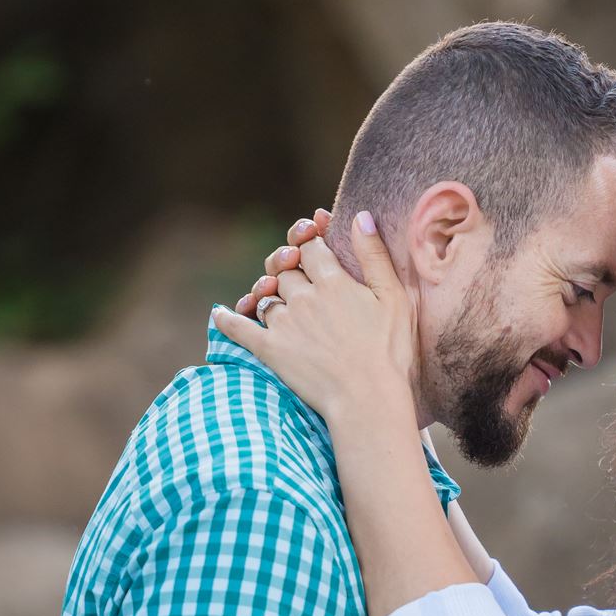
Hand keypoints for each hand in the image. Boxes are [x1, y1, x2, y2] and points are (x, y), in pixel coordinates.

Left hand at [215, 212, 415, 425]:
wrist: (368, 399)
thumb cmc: (389, 352)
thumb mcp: (394, 299)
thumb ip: (375, 256)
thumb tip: (359, 216)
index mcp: (333, 281)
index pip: (311, 247)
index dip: (311, 243)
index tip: (314, 247)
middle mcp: (304, 297)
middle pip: (285, 270)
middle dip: (289, 269)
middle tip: (298, 278)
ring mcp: (284, 323)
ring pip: (266, 295)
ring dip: (269, 293)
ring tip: (277, 299)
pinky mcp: (270, 349)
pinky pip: (240, 329)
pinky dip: (228, 319)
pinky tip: (221, 314)